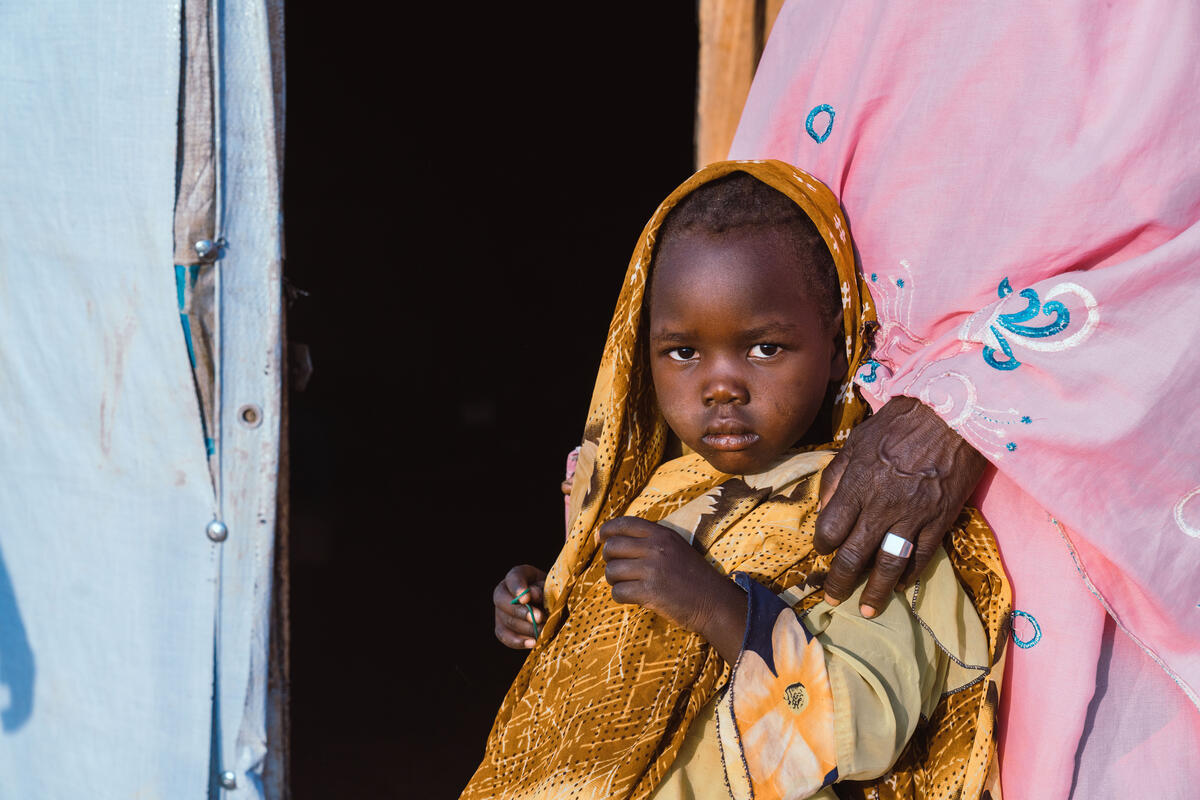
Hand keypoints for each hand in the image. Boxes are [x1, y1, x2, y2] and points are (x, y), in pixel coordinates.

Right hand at [493, 564, 546, 648]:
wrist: (551, 605)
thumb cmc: (552, 592)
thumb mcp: (550, 586)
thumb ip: (542, 589)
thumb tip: (534, 595)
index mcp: (516, 575)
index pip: (513, 578)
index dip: (517, 588)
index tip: (526, 598)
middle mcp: (503, 592)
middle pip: (504, 601)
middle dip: (522, 612)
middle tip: (539, 618)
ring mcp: (499, 611)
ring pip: (506, 621)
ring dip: (525, 628)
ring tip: (542, 631)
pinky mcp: (501, 628)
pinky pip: (505, 637)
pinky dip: (519, 642)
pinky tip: (533, 643)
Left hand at [598, 517, 746, 663]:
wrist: (714, 602)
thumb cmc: (692, 576)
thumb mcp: (675, 547)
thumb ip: (649, 540)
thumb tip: (610, 539)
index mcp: (661, 534)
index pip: (623, 524)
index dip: (606, 531)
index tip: (600, 539)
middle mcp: (655, 548)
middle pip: (612, 547)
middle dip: (609, 559)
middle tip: (618, 569)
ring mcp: (652, 570)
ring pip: (611, 571)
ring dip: (614, 580)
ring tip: (626, 585)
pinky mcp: (650, 592)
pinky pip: (618, 592)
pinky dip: (620, 596)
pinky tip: (632, 597)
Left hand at [816, 396, 986, 616]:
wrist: (951, 414)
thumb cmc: (899, 423)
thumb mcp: (856, 441)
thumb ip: (835, 475)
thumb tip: (822, 508)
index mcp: (857, 484)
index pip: (830, 528)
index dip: (822, 545)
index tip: (822, 551)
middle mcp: (881, 505)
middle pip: (854, 555)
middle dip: (840, 581)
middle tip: (832, 598)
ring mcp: (912, 516)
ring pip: (888, 564)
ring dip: (875, 591)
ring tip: (866, 609)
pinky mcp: (940, 520)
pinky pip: (921, 557)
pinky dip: (909, 576)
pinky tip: (900, 586)